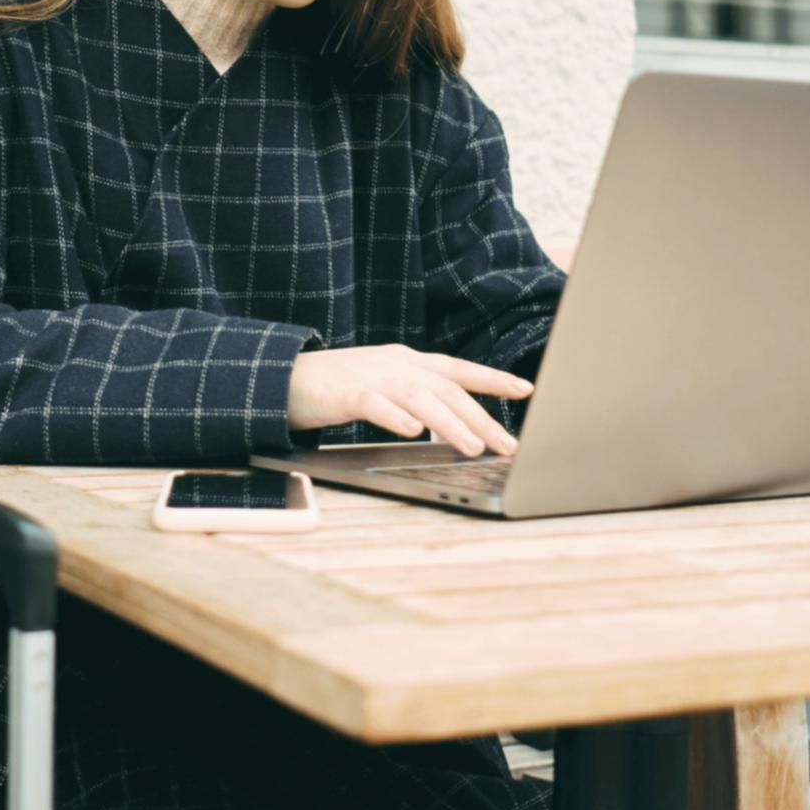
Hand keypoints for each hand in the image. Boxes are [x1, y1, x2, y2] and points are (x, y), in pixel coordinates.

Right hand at [286, 345, 531, 456]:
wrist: (283, 375)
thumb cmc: (337, 385)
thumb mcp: (384, 383)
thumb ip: (416, 395)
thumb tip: (453, 420)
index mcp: (407, 362)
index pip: (458, 369)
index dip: (493, 378)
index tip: (527, 388)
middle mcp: (395, 365)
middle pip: (447, 389)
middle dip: (482, 417)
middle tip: (508, 444)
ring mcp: (370, 376)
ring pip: (419, 397)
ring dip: (450, 423)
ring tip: (474, 447)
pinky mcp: (344, 393)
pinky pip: (374, 404)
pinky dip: (396, 417)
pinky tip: (414, 433)